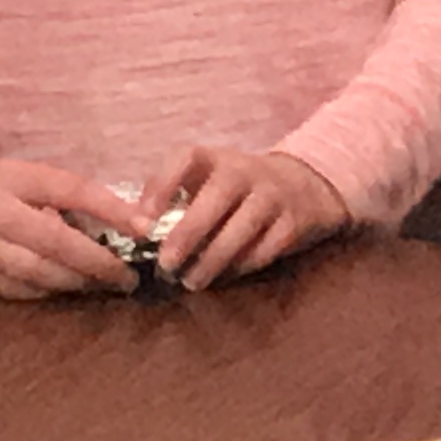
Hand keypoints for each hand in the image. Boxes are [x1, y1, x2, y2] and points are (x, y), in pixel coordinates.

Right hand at [0, 155, 148, 299]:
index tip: (143, 226)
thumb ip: (58, 195)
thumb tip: (116, 220)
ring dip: (79, 281)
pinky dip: (51, 291)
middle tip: (129, 274)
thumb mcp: (18, 175)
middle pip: (56, 241)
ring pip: (39, 272)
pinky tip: (74, 290)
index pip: (69, 190)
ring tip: (110, 284)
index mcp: (11, 178)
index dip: (109, 208)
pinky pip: (21, 289)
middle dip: (98, 261)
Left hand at [150, 146, 352, 288]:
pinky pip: (266, 248)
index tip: (143, 220)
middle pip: (217, 196)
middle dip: (188, 232)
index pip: (186, 157)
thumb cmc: (238, 190)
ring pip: (243, 227)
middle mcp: (245, 171)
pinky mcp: (294, 222)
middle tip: (166, 264)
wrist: (303, 184)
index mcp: (216, 158)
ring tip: (191, 282)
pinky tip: (224, 277)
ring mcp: (274, 195)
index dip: (162, 185)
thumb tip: (137, 230)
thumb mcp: (208, 182)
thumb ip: (174, 200)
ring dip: (213, 259)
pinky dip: (242, 266)